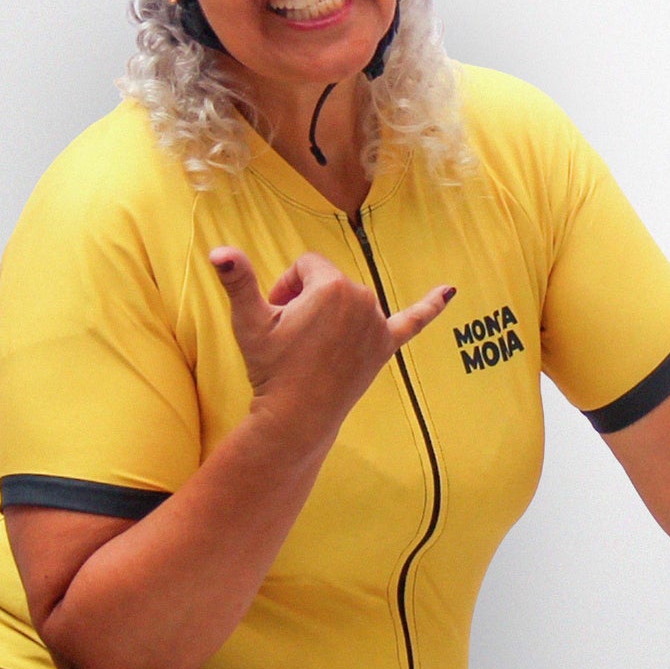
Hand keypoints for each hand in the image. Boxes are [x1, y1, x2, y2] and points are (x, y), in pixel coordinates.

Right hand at [212, 248, 452, 440]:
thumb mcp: (250, 321)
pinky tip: (451, 292)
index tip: (275, 313)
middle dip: (306, 299)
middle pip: (328, 281)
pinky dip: (431, 307)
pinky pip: (413, 322)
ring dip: (330, 315)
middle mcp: (363, 300)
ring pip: (349, 301)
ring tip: (311, 347)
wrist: (296, 417)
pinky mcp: (386, 347)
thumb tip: (218, 251)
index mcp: (333, 286)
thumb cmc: (271, 367)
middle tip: (290, 336)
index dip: (285, 285)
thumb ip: (237, 280)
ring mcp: (377, 325)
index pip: (306, 264)